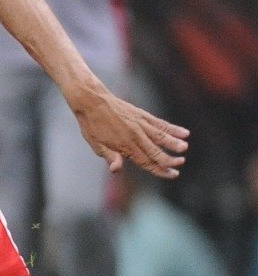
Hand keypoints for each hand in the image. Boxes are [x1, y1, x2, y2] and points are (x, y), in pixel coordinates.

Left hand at [71, 91, 189, 178]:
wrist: (91, 100)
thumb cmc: (91, 125)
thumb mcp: (96, 144)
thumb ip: (109, 156)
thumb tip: (116, 170)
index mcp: (124, 146)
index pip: (146, 162)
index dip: (160, 170)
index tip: (173, 175)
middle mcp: (135, 135)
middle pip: (155, 151)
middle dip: (169, 159)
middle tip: (181, 163)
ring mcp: (140, 124)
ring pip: (161, 136)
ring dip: (173, 142)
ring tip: (184, 148)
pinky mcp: (142, 115)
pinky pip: (160, 123)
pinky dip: (173, 128)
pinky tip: (184, 133)